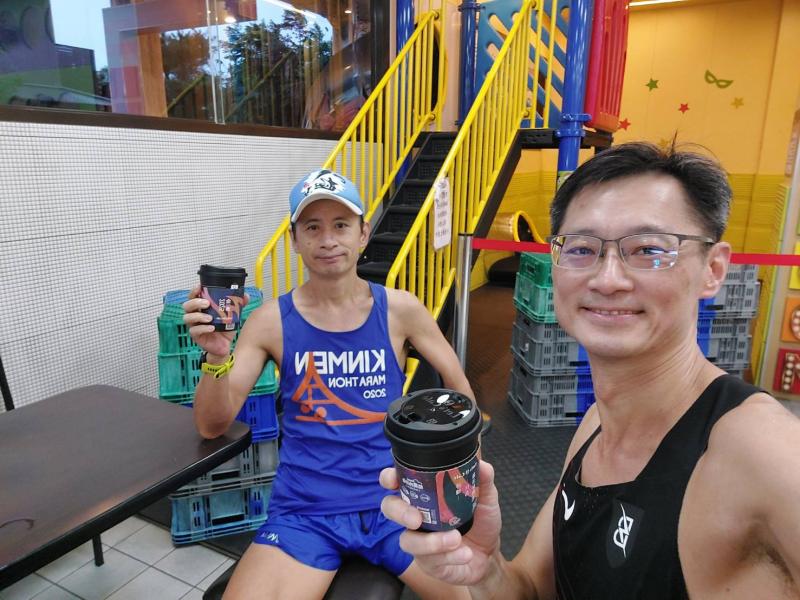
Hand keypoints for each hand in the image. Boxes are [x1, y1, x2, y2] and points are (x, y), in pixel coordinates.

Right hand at [182, 286, 246, 356]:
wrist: (225, 345)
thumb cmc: (225, 328)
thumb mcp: (233, 315)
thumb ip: (238, 304)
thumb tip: (245, 295)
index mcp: (202, 308)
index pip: (193, 297)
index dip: (194, 291)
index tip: (200, 287)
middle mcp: (195, 315)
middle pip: (187, 306)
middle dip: (195, 302)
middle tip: (207, 303)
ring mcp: (194, 326)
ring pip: (187, 318)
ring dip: (198, 316)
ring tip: (210, 318)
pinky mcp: (196, 336)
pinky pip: (194, 331)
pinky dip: (203, 328)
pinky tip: (212, 328)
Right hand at [380, 460, 501, 585]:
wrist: (490, 554)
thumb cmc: (480, 521)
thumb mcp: (486, 498)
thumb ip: (483, 481)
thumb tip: (483, 465)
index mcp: (425, 494)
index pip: (397, 481)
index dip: (389, 478)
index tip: (393, 480)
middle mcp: (416, 514)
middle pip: (389, 508)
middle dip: (399, 512)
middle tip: (417, 519)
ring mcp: (418, 539)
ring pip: (407, 540)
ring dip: (431, 541)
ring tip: (456, 539)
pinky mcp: (426, 561)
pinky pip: (428, 560)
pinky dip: (448, 556)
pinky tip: (465, 554)